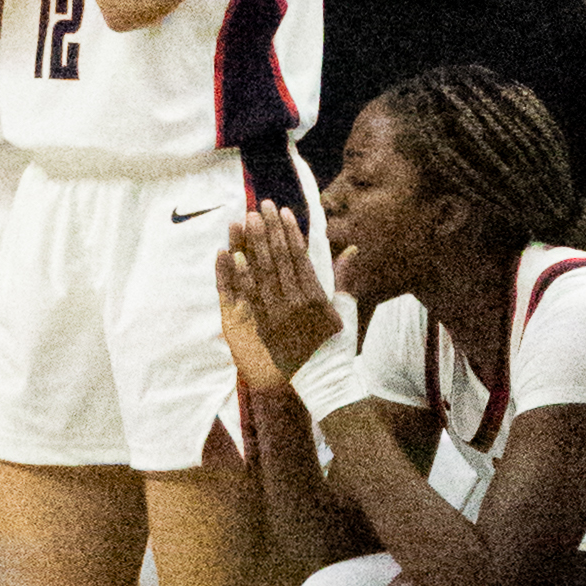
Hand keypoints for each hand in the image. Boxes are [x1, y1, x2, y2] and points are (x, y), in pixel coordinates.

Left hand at [219, 202, 337, 389]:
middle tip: (260, 206)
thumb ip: (344, 279)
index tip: (283, 211)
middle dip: (269, 230)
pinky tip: (233, 255)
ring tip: (244, 221)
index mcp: (317, 296)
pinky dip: (240, 275)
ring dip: (252, 245)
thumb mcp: (344, 311)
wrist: (321, 379)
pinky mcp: (261, 326)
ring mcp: (277, 315)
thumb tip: (352, 250)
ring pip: (261, 273)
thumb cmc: (336, 345)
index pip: (300, 257)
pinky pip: (248, 296)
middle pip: (279, 259)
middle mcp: (297, 303)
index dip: (290, 232)